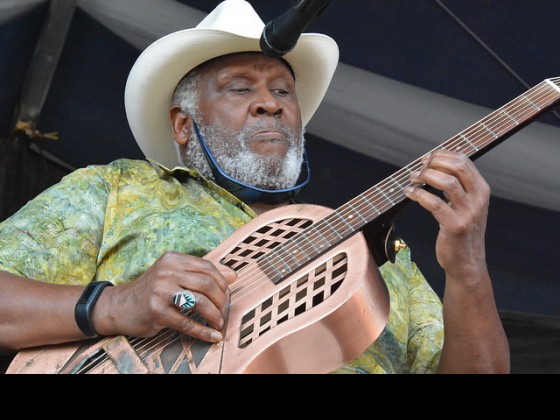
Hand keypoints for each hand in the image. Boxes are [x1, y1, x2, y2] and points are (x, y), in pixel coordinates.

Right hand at [94, 251, 236, 342]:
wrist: (120, 306)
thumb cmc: (152, 290)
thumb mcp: (174, 274)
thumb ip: (202, 273)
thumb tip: (233, 275)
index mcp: (173, 259)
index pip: (207, 267)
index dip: (222, 282)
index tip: (226, 293)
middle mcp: (167, 272)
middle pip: (207, 284)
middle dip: (221, 299)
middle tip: (224, 310)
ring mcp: (161, 291)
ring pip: (200, 302)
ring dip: (215, 315)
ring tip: (218, 322)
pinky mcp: (157, 311)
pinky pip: (187, 323)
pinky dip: (203, 331)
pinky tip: (213, 336)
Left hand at [404, 150, 490, 280]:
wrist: (467, 262)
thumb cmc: (461, 231)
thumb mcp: (465, 205)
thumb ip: (456, 186)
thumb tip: (432, 164)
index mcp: (481, 190)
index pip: (464, 160)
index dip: (442, 155)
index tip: (426, 159)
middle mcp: (478, 198)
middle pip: (457, 166)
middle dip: (434, 162)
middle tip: (418, 169)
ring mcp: (468, 213)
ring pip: (446, 182)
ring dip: (425, 176)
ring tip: (412, 180)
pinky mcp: (455, 226)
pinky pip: (434, 203)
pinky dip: (418, 194)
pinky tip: (409, 193)